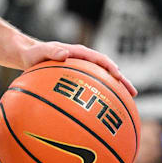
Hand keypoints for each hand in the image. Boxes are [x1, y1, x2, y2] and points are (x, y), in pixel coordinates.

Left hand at [19, 41, 137, 96]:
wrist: (29, 56)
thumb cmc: (34, 54)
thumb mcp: (40, 52)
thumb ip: (51, 51)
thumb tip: (64, 53)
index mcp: (79, 53)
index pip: (99, 58)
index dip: (110, 67)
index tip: (118, 76)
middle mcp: (85, 61)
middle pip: (107, 70)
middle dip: (121, 81)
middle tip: (133, 93)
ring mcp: (83, 70)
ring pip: (103, 80)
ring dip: (116, 90)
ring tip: (127, 104)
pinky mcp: (79, 80)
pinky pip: (92, 88)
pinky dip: (101, 96)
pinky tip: (103, 111)